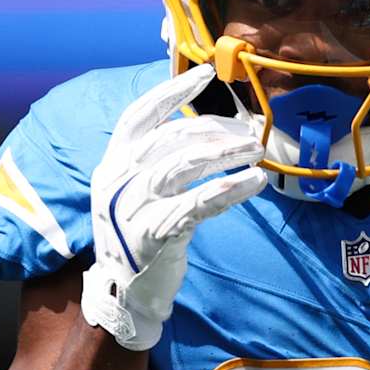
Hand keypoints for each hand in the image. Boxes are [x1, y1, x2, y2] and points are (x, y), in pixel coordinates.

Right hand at [83, 64, 264, 349]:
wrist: (127, 293)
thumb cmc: (141, 237)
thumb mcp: (138, 193)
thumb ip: (160, 162)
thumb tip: (210, 130)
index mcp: (112, 163)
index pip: (139, 115)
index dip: (172, 92)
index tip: (206, 75)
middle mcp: (117, 180)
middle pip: (171, 137)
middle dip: (216, 129)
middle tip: (251, 133)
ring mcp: (132, 207)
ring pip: (185, 164)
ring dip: (226, 154)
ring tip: (256, 150)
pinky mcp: (154, 233)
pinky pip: (199, 203)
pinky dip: (230, 189)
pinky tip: (254, 182)